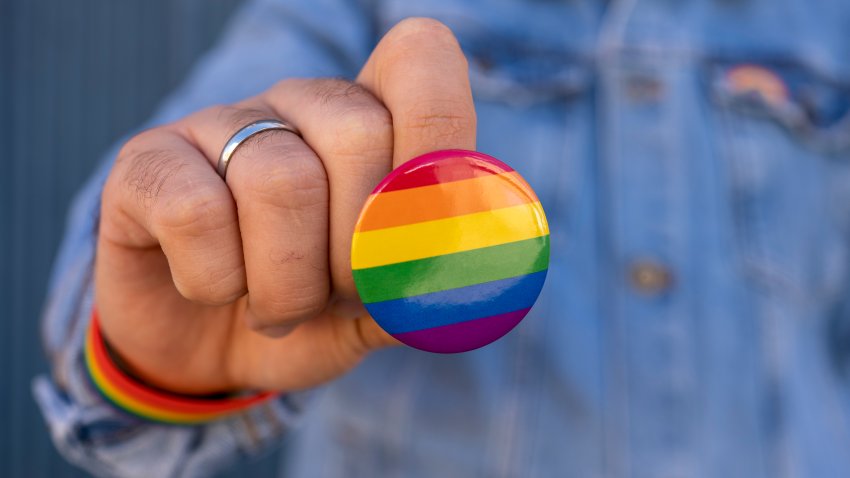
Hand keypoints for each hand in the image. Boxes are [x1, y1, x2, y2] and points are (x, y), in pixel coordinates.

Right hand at [95, 18, 475, 393]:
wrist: (210, 351)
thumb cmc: (309, 315)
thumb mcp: (379, 313)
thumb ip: (423, 290)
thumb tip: (468, 277)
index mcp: (373, 123)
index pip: (422, 64)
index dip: (437, 140)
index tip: (419, 227)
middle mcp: (300, 106)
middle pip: (359, 136)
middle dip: (356, 253)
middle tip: (333, 296)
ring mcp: (221, 125)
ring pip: (280, 180)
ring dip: (289, 283)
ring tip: (277, 306)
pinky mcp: (147, 163)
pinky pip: (197, 211)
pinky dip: (216, 281)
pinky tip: (214, 289)